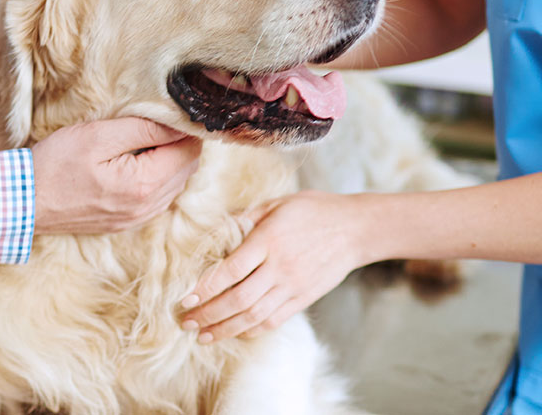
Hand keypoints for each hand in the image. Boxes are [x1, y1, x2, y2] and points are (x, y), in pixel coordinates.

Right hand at [31, 117, 201, 233]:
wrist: (23, 202)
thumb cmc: (55, 164)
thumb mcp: (98, 136)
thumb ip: (142, 129)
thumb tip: (176, 123)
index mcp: (143, 185)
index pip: (188, 151)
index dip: (185, 128)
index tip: (172, 111)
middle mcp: (146, 207)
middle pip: (186, 168)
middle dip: (180, 143)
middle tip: (159, 120)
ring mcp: (137, 218)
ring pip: (175, 184)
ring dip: (170, 160)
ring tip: (146, 138)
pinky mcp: (126, 222)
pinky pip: (158, 197)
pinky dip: (157, 176)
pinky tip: (137, 161)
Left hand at [178, 190, 370, 342]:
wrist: (356, 229)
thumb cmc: (314, 210)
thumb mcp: (278, 204)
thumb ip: (246, 217)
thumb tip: (215, 229)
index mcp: (270, 240)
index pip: (231, 270)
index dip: (206, 287)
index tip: (185, 298)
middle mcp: (280, 267)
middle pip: (239, 299)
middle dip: (209, 314)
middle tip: (186, 322)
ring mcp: (293, 286)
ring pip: (254, 316)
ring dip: (225, 329)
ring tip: (203, 336)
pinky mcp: (303, 298)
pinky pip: (274, 321)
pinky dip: (251, 330)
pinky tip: (234, 333)